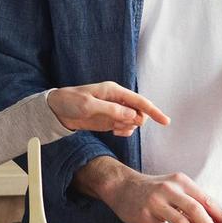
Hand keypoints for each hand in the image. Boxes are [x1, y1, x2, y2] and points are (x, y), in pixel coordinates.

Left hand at [48, 81, 170, 135]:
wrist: (56, 110)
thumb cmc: (70, 102)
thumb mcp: (88, 106)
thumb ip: (111, 110)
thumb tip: (132, 115)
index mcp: (114, 91)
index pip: (139, 101)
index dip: (153, 111)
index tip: (165, 121)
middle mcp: (117, 100)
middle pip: (139, 112)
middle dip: (135, 121)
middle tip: (118, 125)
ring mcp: (114, 110)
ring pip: (133, 121)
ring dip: (127, 127)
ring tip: (112, 127)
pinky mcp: (109, 120)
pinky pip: (125, 127)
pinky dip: (123, 131)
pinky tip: (114, 131)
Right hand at [74, 158, 221, 222]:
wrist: (121, 186)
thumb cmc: (152, 190)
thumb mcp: (173, 188)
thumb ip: (191, 202)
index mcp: (181, 181)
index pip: (206, 200)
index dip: (221, 216)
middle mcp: (169, 189)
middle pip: (195, 209)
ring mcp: (155, 202)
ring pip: (180, 222)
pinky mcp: (144, 215)